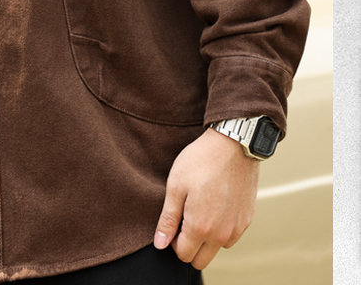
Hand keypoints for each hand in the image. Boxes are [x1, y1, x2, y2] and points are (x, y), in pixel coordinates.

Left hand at [153, 127, 259, 268]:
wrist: (232, 145)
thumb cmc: (200, 162)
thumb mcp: (175, 186)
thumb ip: (168, 219)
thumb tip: (160, 244)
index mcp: (201, 227)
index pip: (183, 255)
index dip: (173, 241)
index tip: (173, 220)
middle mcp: (222, 234)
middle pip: (201, 260)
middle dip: (189, 246)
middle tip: (184, 218)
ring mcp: (237, 228)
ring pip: (217, 248)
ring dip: (207, 237)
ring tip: (200, 207)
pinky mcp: (247, 219)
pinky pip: (231, 236)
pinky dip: (221, 228)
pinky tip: (215, 204)